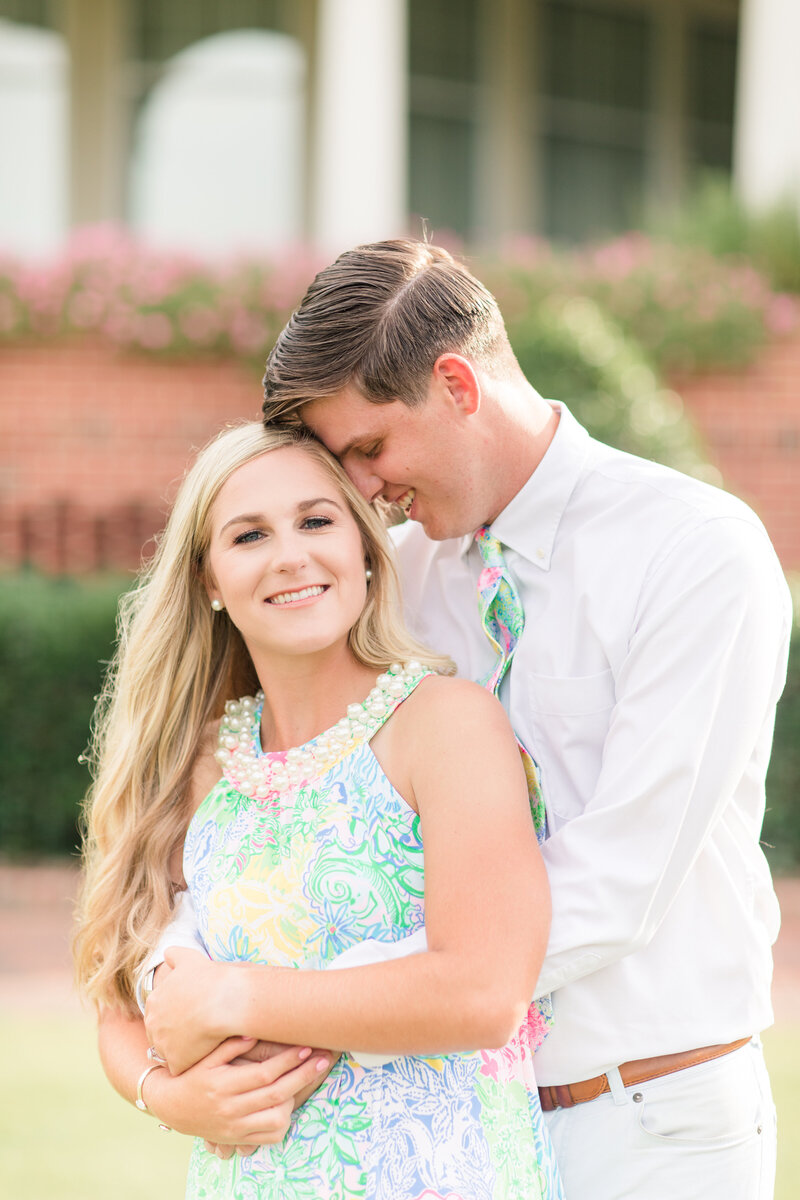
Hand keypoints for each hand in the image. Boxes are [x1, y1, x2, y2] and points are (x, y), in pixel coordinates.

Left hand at [145, 948, 244, 1072]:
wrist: (223, 1001)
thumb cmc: (209, 979)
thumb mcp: (189, 958)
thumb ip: (175, 955)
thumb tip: (168, 952)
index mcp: (154, 1001)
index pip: (160, 1013)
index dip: (177, 1014)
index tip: (192, 1014)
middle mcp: (152, 1024)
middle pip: (161, 1034)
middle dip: (176, 1034)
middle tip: (198, 1030)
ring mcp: (162, 1046)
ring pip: (171, 1052)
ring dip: (184, 1050)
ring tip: (204, 1043)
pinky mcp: (176, 1063)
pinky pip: (181, 1067)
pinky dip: (192, 1063)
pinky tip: (206, 1054)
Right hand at [145, 1035, 332, 1145]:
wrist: (172, 1106)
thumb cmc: (193, 1074)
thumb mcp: (206, 1056)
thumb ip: (230, 1044)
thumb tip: (253, 1030)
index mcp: (223, 1085)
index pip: (264, 1073)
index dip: (287, 1060)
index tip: (306, 1046)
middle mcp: (230, 1108)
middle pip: (275, 1094)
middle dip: (303, 1075)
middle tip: (322, 1059)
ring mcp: (235, 1126)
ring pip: (275, 1118)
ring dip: (295, 1099)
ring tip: (305, 1079)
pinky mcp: (238, 1138)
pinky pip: (269, 1136)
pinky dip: (283, 1121)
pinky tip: (289, 1103)